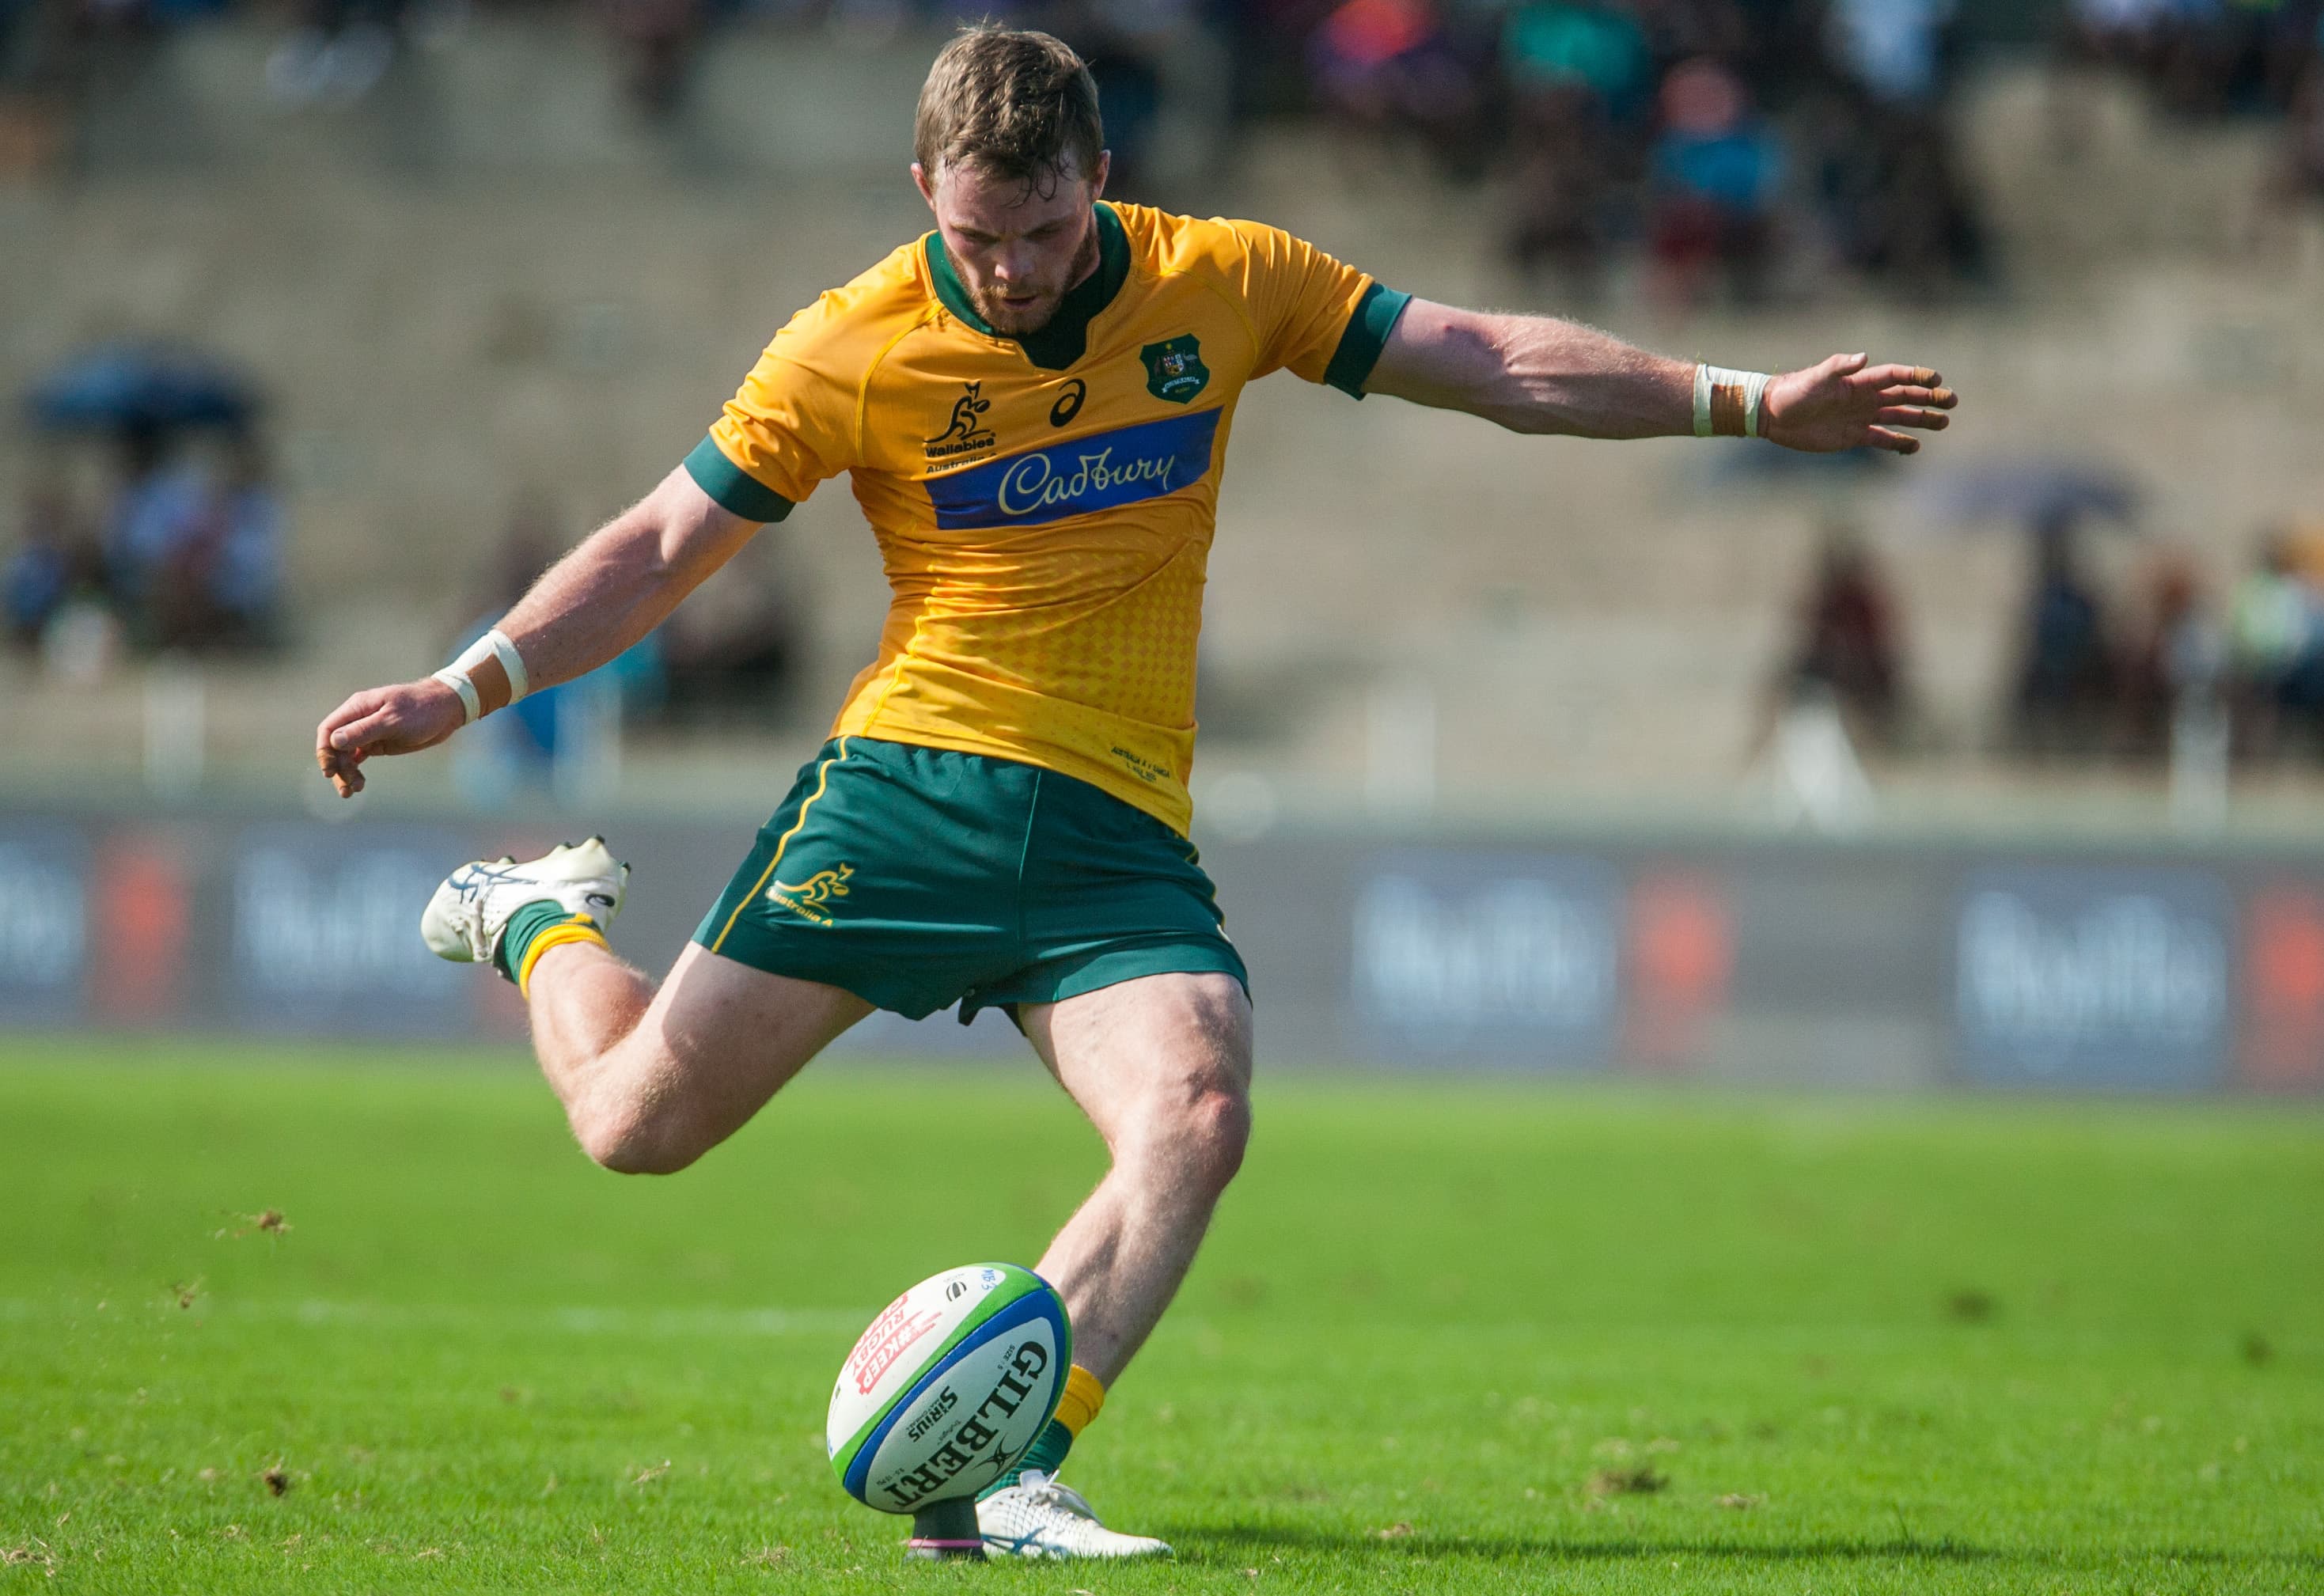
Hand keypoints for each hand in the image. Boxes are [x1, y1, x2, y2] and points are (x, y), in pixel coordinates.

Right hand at [314, 679, 467, 796]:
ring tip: (355, 790)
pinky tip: (359, 784)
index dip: (324, 751)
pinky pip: (358, 757)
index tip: (329, 771)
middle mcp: (358, 719)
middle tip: (347, 789)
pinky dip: (355, 771)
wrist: (447, 710)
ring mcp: (367, 732)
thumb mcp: (393, 720)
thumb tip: (335, 741)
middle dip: (337, 767)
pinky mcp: (378, 742)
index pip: (328, 729)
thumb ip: (364, 730)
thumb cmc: (421, 710)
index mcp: (357, 708)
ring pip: (346, 755)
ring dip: (346, 773)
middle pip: (335, 746)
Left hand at [1761, 352, 1956, 455]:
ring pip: (1899, 417)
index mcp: (1859, 382)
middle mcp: (1865, 398)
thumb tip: (1863, 357)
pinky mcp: (1852, 436)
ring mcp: (1861, 417)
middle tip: (1953, 401)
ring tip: (1944, 422)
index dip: (1916, 377)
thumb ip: (1839, 366)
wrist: (1774, 415)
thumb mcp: (1816, 378)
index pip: (1895, 377)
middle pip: (1904, 396)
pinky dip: (1898, 442)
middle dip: (1929, 398)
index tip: (1938, 380)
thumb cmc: (1794, 392)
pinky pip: (1882, 439)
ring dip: (1921, 419)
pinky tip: (1915, 447)